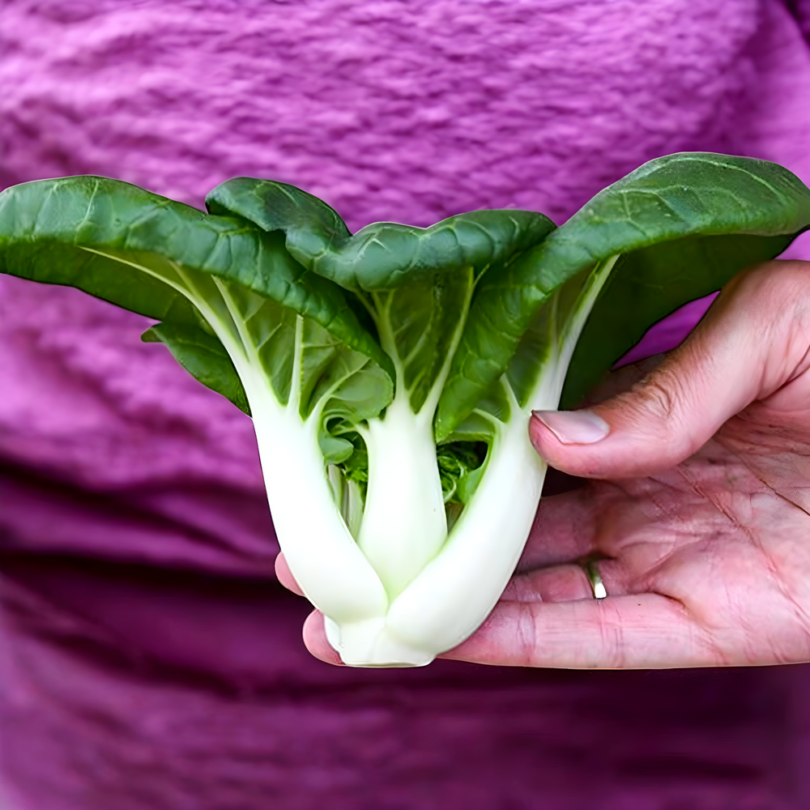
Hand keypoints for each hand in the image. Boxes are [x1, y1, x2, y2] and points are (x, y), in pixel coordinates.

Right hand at [281, 259, 809, 668]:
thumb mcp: (769, 321)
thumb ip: (661, 381)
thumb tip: (549, 438)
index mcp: (639, 414)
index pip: (513, 438)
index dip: (436, 447)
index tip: (358, 450)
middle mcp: (633, 489)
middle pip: (498, 525)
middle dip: (407, 535)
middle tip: (311, 544)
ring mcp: (662, 559)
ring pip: (526, 591)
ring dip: (435, 603)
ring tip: (335, 612)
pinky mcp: (706, 624)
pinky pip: (594, 637)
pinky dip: (514, 642)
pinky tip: (435, 641)